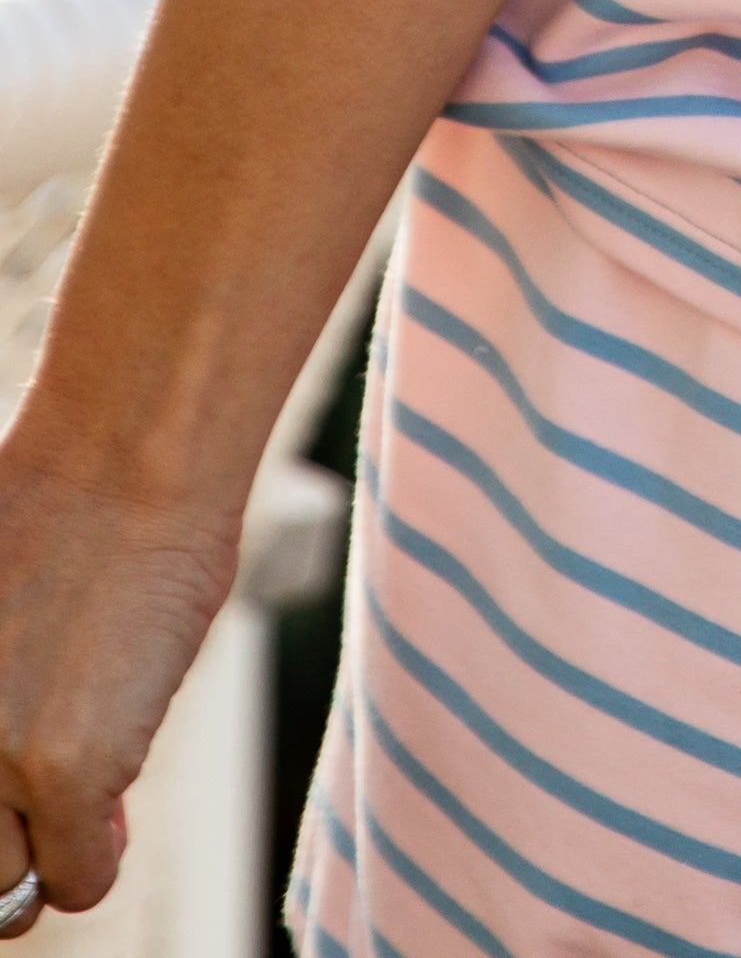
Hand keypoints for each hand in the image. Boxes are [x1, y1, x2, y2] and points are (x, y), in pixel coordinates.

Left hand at [0, 424, 241, 923]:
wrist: (127, 451)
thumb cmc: (60, 504)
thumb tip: (9, 773)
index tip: (12, 773)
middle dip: (8, 835)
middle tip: (46, 790)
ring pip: (11, 890)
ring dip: (51, 848)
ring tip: (86, 780)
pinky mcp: (67, 773)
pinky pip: (84, 878)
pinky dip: (105, 850)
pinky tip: (120, 794)